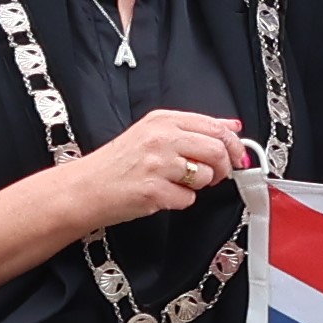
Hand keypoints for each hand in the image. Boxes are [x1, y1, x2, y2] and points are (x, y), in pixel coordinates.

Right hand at [73, 102, 253, 225]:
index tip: (237, 156)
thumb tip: (231, 127)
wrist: (86, 187)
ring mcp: (158, 164)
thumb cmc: (117, 164)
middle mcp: (161, 138)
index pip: (214, 126)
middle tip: (214, 176)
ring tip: (176, 183)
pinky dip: (180, 202)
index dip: (232, 144)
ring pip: (206, 176)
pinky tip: (162, 195)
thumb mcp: (152, 133)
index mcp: (162, 120)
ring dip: (198, 186)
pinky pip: (188, 199)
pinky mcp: (155, 191)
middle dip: (223, 168)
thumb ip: (193, 128)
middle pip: (216, 150)